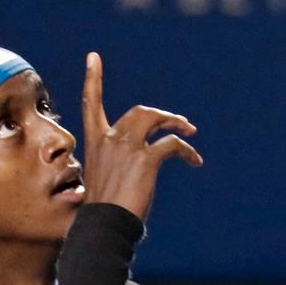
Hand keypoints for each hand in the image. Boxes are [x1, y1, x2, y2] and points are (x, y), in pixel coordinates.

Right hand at [80, 52, 202, 221]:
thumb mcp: (103, 181)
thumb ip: (116, 166)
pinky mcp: (145, 159)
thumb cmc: (103, 213)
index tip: (93, 57)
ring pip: (157, 120)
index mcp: (94, 142)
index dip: (93, 79)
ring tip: (190, 134)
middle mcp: (109, 139)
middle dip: (163, 115)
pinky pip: (172, 145)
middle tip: (181, 125)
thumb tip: (133, 172)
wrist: (103, 227)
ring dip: (176, 124)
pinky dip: (187, 151)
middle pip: (140, 111)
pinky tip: (194, 161)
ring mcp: (127, 147)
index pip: (91, 103)